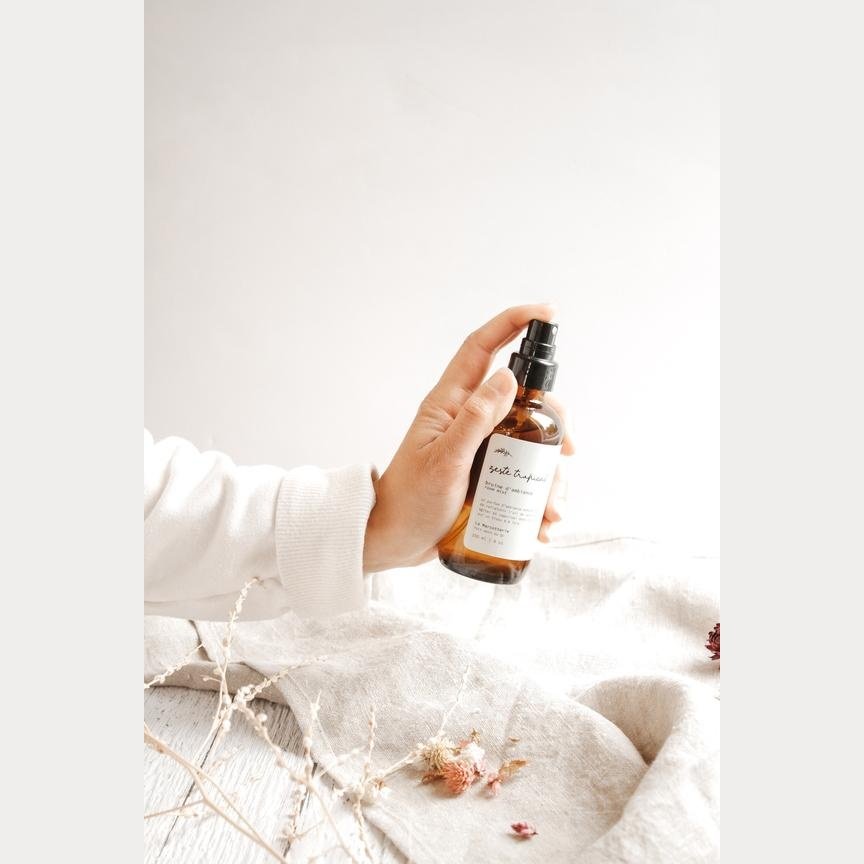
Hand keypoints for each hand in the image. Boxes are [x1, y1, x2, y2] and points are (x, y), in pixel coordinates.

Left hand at [363, 304, 574, 571]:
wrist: (396, 542)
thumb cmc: (409, 500)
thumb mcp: (443, 461)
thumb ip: (475, 419)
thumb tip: (508, 378)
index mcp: (451, 403)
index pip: (481, 348)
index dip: (512, 323)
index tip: (547, 313)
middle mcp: (471, 418)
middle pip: (525, 398)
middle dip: (552, 421)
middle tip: (564, 452)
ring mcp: (483, 446)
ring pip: (532, 440)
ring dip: (551, 473)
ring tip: (551, 511)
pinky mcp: (491, 474)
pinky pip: (526, 474)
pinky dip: (541, 497)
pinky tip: (543, 524)